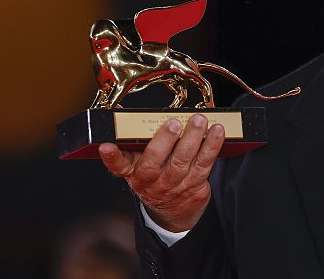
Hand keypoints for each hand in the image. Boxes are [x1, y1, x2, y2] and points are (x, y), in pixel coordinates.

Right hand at [99, 114, 224, 231]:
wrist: (174, 211)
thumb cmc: (157, 177)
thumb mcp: (141, 163)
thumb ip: (138, 141)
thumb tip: (131, 113)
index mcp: (133, 172)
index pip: (118, 165)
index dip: (111, 156)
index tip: (106, 146)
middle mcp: (151, 181)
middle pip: (154, 160)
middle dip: (164, 140)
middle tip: (173, 122)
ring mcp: (173, 185)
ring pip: (183, 160)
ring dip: (193, 138)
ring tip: (199, 120)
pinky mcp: (194, 186)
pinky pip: (204, 164)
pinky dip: (212, 146)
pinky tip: (217, 131)